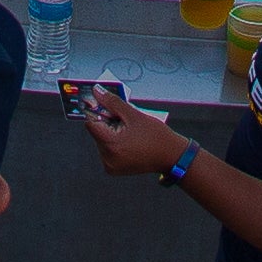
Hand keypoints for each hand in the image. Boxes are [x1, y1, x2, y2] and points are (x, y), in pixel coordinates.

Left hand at [70, 77, 191, 176]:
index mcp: (111, 145)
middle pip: (97, 132)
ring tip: (129, 132)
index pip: (91, 123)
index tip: (107, 107)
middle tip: (125, 121)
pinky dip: (114, 142)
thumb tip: (97, 92)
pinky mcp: (114, 169)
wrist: (171, 156)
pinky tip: (128, 140)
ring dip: (111, 132)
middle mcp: (107, 158)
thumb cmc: (155, 136)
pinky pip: (107, 150)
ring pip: (102, 141)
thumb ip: (113, 103)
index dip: (98, 112)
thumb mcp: (134, 115)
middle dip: (107, 123)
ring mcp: (110, 165)